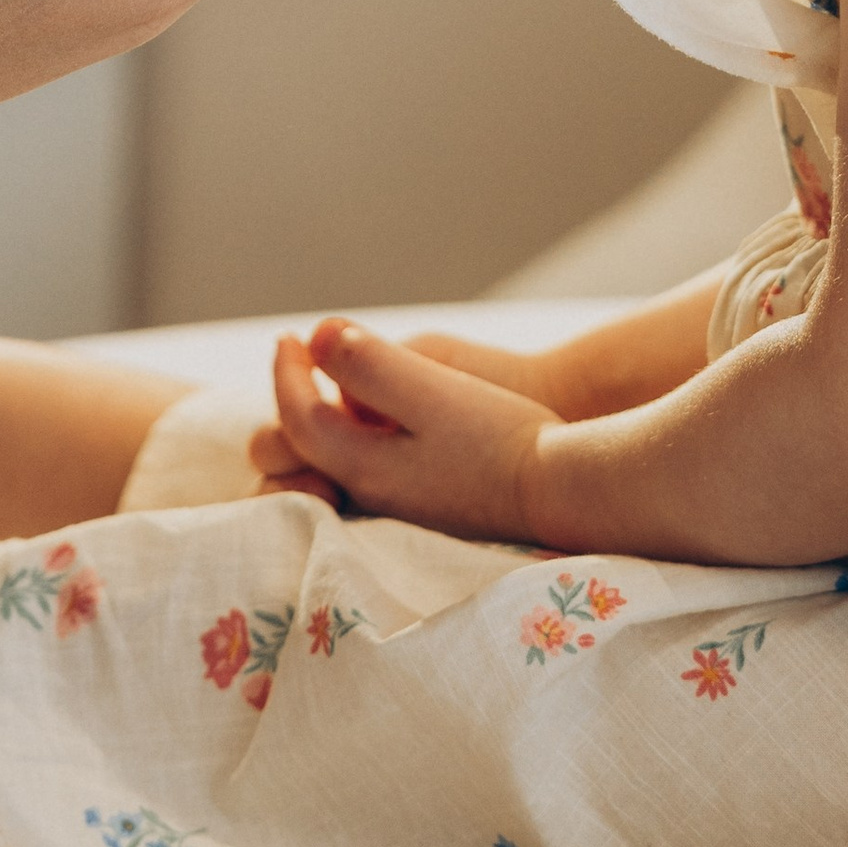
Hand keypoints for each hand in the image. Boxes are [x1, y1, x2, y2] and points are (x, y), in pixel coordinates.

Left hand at [261, 317, 554, 544]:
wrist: (562, 489)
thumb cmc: (501, 436)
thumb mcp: (432, 390)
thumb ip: (369, 364)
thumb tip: (317, 335)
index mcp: (360, 467)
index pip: (292, 419)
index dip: (285, 370)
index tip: (291, 335)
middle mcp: (368, 497)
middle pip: (296, 458)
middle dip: (292, 406)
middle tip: (307, 363)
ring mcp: (395, 509)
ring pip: (328, 468)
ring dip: (322, 426)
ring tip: (342, 390)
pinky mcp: (423, 510)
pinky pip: (363, 475)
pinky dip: (352, 443)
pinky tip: (383, 421)